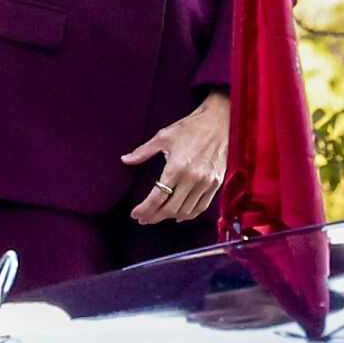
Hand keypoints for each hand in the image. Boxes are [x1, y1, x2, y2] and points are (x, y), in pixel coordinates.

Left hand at [123, 89, 228, 223]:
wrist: (218, 123)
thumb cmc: (189, 128)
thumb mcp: (162, 137)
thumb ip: (143, 152)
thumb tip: (125, 160)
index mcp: (176, 167)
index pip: (158, 197)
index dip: (145, 209)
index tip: (135, 214)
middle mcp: (192, 179)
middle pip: (171, 208)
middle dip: (155, 216)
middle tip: (143, 219)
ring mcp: (206, 183)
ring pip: (186, 211)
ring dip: (170, 217)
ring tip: (157, 217)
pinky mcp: (216, 184)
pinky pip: (202, 207)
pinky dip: (189, 214)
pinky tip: (179, 216)